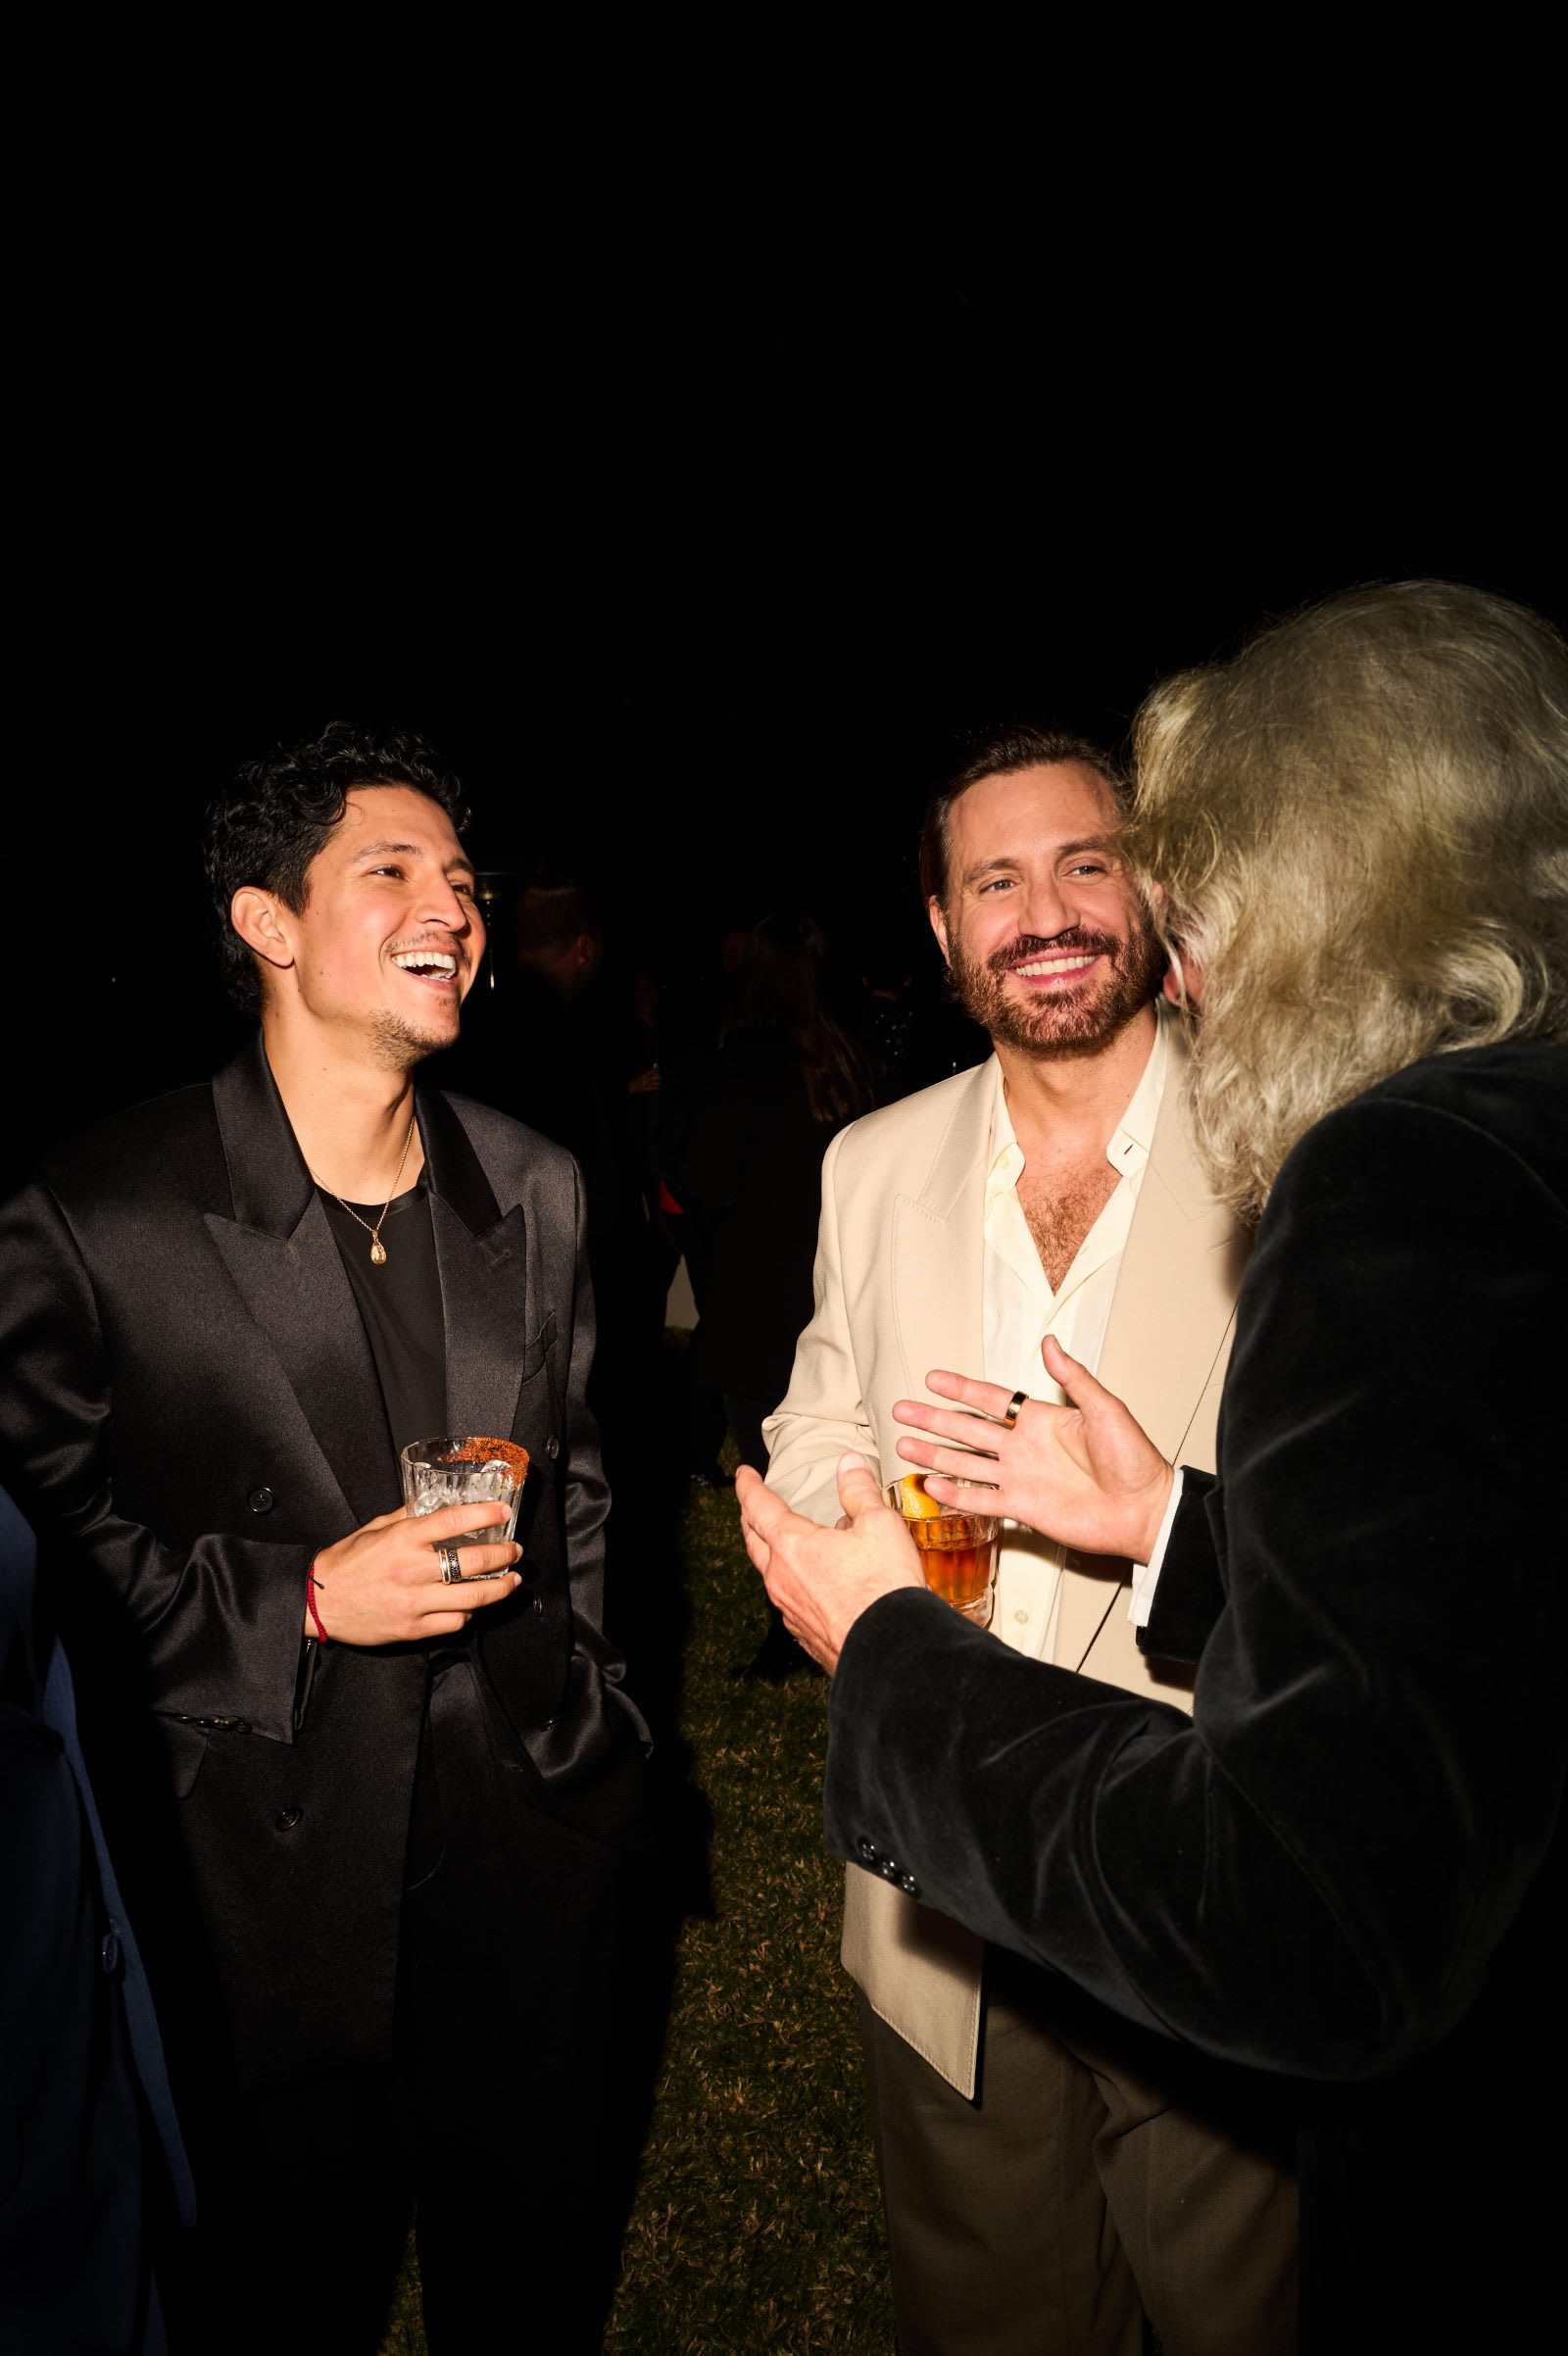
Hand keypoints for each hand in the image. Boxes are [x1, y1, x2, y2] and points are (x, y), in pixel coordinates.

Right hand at [307, 1503, 522, 1645]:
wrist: (318, 1603)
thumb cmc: (344, 1563)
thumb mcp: (373, 1529)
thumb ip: (406, 1517)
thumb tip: (431, 1505)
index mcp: (403, 1539)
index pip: (455, 1521)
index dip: (486, 1514)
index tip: (503, 1512)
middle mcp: (413, 1569)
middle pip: (474, 1560)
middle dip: (504, 1554)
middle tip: (515, 1550)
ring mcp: (415, 1601)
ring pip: (474, 1596)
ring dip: (500, 1587)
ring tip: (512, 1580)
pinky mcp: (413, 1628)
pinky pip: (455, 1622)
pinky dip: (470, 1613)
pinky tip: (475, 1606)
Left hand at [735, 1452, 922, 1675]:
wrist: (892, 1652)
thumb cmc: (884, 1587)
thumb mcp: (879, 1525)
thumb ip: (860, 1491)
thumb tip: (849, 1464)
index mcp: (792, 1544)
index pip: (758, 1506)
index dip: (748, 1486)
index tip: (743, 1474)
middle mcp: (781, 1577)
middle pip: (753, 1540)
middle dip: (750, 1518)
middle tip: (751, 1506)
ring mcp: (789, 1609)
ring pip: (771, 1573)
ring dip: (774, 1552)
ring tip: (793, 1542)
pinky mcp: (804, 1634)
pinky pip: (790, 1600)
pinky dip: (795, 1582)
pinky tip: (816, 1583)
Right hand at [893, 1335, 1174, 1565]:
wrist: (1142, 1509)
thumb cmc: (1134, 1460)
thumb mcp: (1106, 1408)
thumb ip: (1074, 1378)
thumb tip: (1051, 1343)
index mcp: (1040, 1420)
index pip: (990, 1400)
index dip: (960, 1389)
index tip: (933, 1379)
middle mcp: (1024, 1448)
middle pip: (967, 1430)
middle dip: (934, 1419)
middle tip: (902, 1410)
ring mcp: (1020, 1478)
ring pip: (966, 1464)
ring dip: (935, 1456)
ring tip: (905, 1446)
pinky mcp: (1022, 1507)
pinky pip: (981, 1499)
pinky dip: (956, 1495)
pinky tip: (931, 1487)